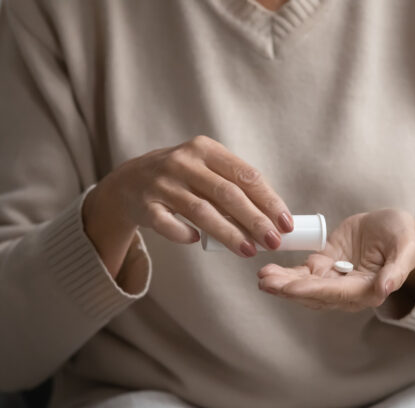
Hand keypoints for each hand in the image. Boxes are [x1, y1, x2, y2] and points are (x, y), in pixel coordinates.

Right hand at [83, 135, 293, 276]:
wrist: (128, 183)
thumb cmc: (182, 179)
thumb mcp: (205, 169)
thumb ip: (234, 187)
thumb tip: (275, 220)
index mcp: (205, 149)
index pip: (245, 175)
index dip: (269, 200)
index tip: (286, 223)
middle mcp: (183, 162)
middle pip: (227, 194)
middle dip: (255, 220)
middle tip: (274, 242)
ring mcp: (161, 183)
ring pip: (201, 211)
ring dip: (229, 233)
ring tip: (249, 251)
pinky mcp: (144, 205)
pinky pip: (168, 224)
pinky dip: (184, 233)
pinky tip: (197, 241)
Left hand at [257, 209, 414, 311]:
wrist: (392, 227)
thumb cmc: (402, 236)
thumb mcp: (406, 246)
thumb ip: (398, 268)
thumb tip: (386, 288)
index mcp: (369, 289)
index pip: (338, 293)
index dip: (314, 291)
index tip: (292, 288)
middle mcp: (349, 292)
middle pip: (316, 295)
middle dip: (290, 290)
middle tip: (266, 282)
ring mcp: (334, 280)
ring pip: (305, 287)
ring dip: (283, 284)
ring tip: (263, 277)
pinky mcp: (324, 267)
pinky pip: (302, 274)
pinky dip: (285, 274)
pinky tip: (267, 271)